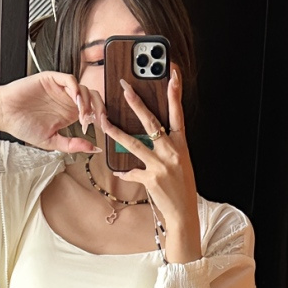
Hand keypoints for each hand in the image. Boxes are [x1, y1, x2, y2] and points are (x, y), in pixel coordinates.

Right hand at [0, 74, 97, 153]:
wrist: (4, 114)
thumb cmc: (23, 126)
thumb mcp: (51, 141)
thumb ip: (72, 144)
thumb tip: (94, 148)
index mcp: (69, 113)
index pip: (93, 111)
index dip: (100, 119)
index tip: (103, 130)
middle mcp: (67, 100)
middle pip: (93, 98)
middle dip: (100, 109)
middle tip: (99, 121)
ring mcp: (60, 89)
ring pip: (83, 89)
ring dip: (87, 102)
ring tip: (83, 115)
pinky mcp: (51, 79)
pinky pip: (70, 79)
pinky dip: (76, 89)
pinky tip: (76, 101)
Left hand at [98, 68, 201, 262]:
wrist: (184, 213)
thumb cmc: (182, 187)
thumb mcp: (180, 163)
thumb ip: (166, 148)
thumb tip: (148, 138)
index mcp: (181, 145)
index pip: (178, 113)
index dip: (175, 93)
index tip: (172, 73)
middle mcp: (172, 152)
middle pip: (151, 122)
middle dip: (136, 103)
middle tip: (125, 88)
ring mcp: (161, 165)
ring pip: (134, 143)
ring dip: (116, 131)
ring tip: (104, 121)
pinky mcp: (150, 178)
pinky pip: (131, 171)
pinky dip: (125, 172)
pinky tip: (121, 171)